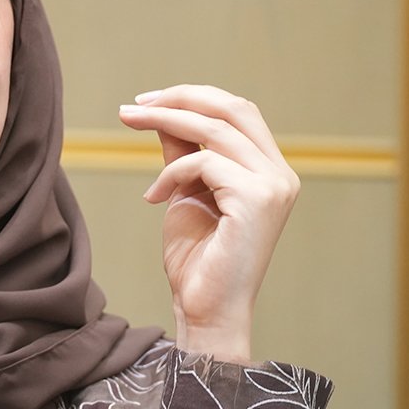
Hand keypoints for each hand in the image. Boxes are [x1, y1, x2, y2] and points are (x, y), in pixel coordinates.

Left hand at [118, 85, 299, 362]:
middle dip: (180, 97)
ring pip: (216, 128)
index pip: (238, 113)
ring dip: (165, 120)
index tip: (148, 101)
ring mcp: (273, 186)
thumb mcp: (187, 195)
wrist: (205, 311)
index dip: (193, 98)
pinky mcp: (255, 199)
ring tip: (129, 123)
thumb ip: (183, 155)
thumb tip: (162, 114)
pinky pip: (204, 162)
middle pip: (233, 108)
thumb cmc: (197, 261)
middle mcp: (279, 174)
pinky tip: (152, 198)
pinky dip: (170, 173)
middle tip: (135, 104)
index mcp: (270, 171)